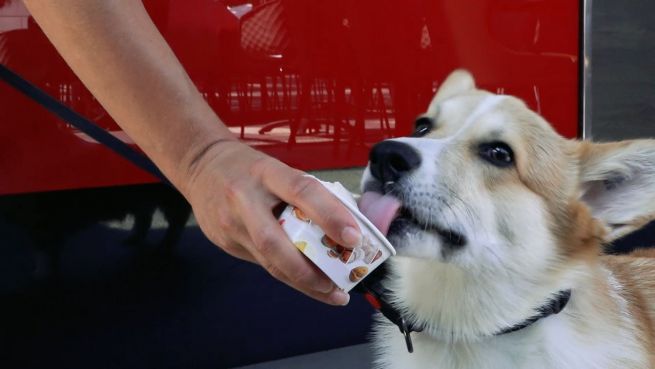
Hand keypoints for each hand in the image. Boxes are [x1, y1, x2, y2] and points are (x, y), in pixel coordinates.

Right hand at [181, 140, 361, 304]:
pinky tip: (307, 283)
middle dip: (310, 269)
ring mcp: (231, 223)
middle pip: (276, 241)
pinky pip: (261, 263)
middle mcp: (244, 199)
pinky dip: (287, 274)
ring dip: (303, 282)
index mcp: (266, 173)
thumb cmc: (249, 169)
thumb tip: (348, 220)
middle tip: (340, 284)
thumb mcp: (277, 169)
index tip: (353, 237)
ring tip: (332, 293)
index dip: (330, 215)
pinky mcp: (225, 241)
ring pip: (269, 261)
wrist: (200, 165)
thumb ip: (306, 192)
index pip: (302, 191)